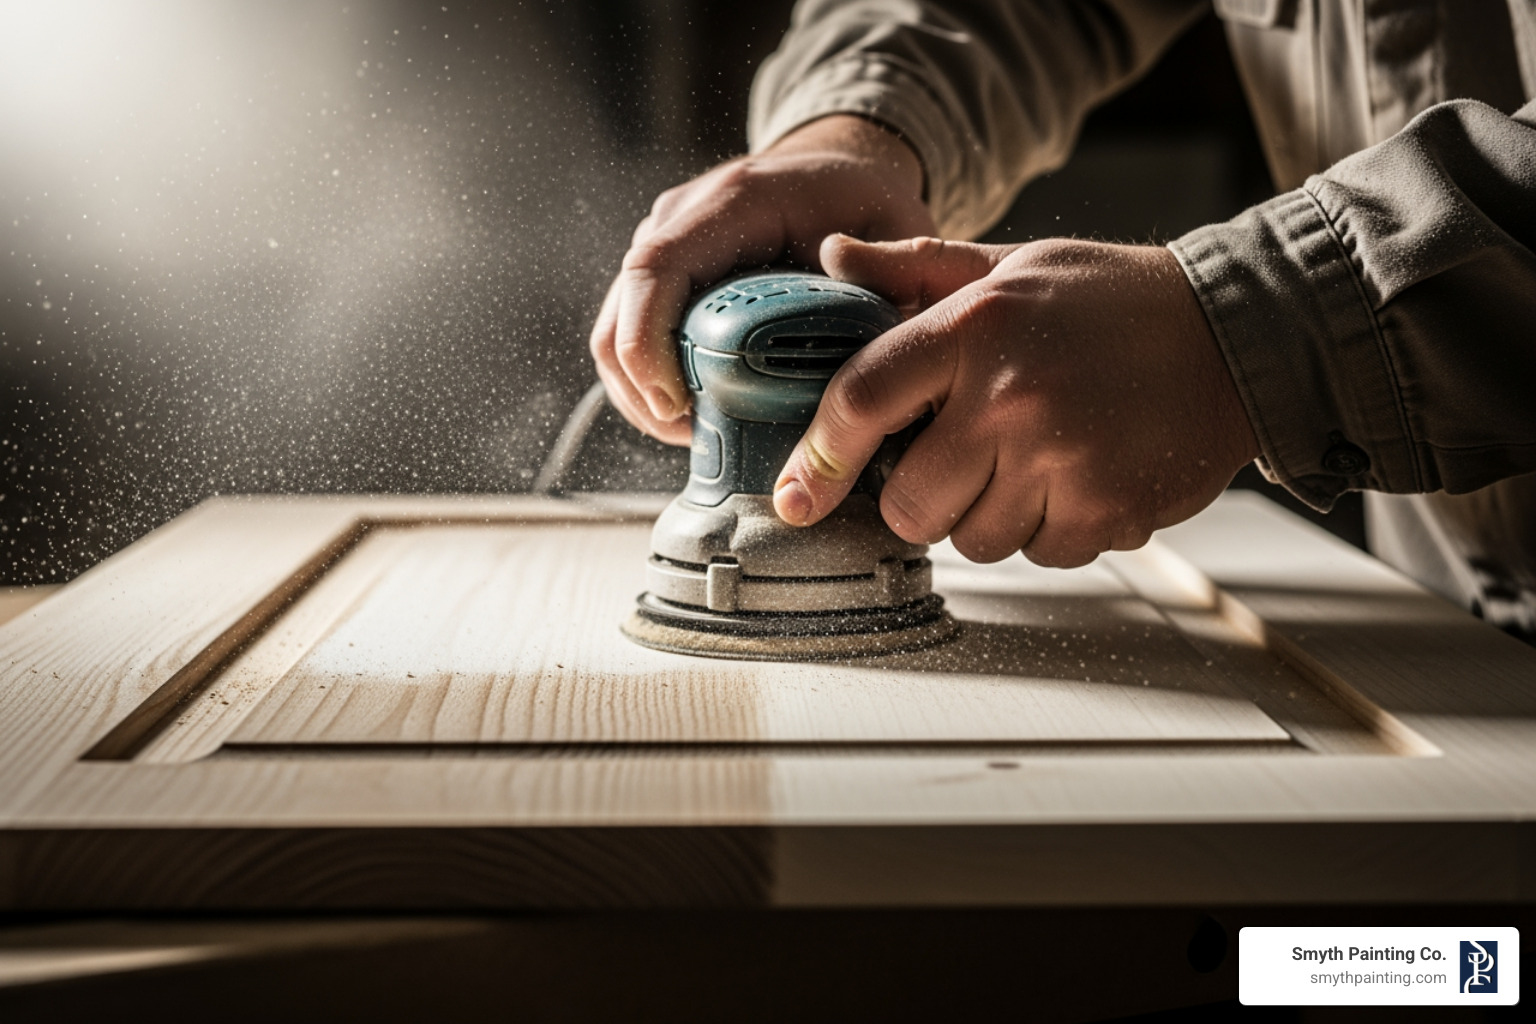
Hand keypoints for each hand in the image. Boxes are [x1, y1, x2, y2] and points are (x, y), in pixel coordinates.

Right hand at [589, 115, 933, 445]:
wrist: (838, 171)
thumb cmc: (864, 201)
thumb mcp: (899, 226)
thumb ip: (893, 270)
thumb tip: (859, 313)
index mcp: (733, 203)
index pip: (657, 268)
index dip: (647, 341)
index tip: (675, 403)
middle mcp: (682, 219)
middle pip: (621, 311)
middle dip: (641, 388)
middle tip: (690, 436)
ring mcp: (666, 247)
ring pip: (616, 332)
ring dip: (642, 393)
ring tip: (694, 434)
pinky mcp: (667, 278)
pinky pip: (633, 337)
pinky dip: (652, 383)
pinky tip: (692, 414)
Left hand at [772, 235, 1260, 567]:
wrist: (1239, 334)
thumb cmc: (1115, 300)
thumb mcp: (1012, 264)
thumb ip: (914, 268)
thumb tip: (832, 256)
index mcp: (973, 327)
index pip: (861, 399)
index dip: (818, 457)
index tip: (797, 495)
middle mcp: (1009, 396)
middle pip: (910, 503)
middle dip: (923, 496)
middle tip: (966, 458)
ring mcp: (1060, 459)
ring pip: (973, 540)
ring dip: (991, 514)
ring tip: (1037, 458)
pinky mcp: (1106, 510)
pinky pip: (1040, 554)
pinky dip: (1051, 529)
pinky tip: (1080, 476)